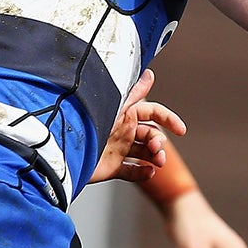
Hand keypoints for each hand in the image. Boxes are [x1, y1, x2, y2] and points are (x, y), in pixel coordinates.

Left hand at [92, 70, 186, 184]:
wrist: (66, 151)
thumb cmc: (88, 124)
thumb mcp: (115, 106)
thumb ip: (134, 93)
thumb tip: (150, 74)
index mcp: (125, 114)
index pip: (153, 113)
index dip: (169, 120)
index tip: (181, 131)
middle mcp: (122, 130)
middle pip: (152, 135)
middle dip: (160, 142)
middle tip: (158, 150)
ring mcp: (117, 149)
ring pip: (145, 154)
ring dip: (156, 158)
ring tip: (157, 163)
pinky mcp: (111, 167)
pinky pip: (133, 172)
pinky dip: (144, 173)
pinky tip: (149, 172)